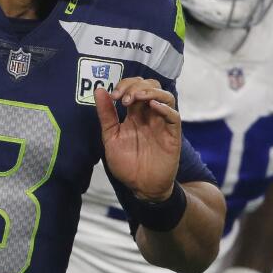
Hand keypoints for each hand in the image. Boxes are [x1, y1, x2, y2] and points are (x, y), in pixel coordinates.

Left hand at [95, 77, 179, 201]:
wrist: (141, 187)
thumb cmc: (127, 164)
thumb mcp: (110, 137)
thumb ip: (106, 115)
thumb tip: (99, 90)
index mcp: (135, 114)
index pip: (135, 87)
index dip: (125, 85)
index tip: (113, 96)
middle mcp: (150, 115)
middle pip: (151, 86)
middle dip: (136, 86)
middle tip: (123, 98)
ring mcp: (162, 124)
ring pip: (165, 96)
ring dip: (150, 92)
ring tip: (137, 97)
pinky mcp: (172, 135)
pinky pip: (174, 116)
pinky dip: (165, 108)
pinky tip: (153, 107)